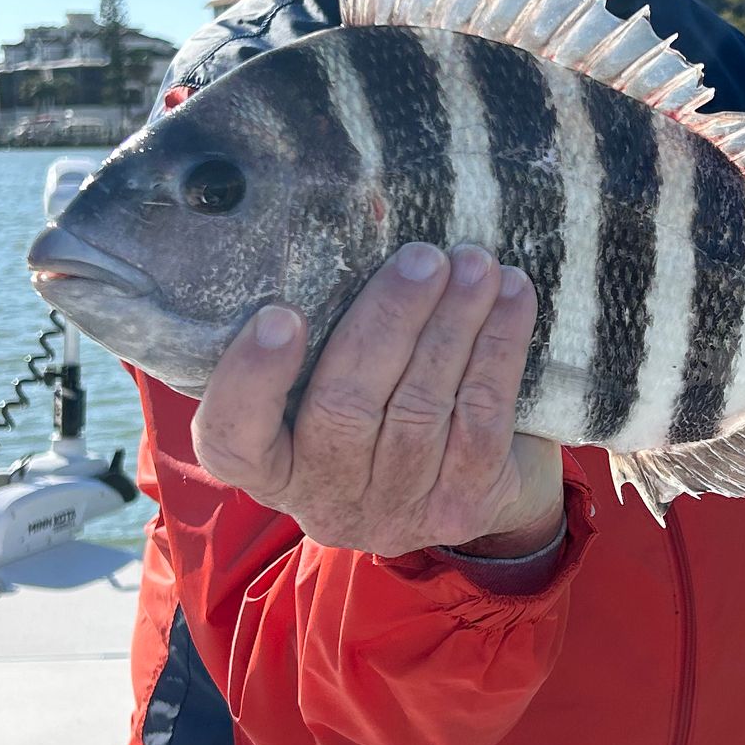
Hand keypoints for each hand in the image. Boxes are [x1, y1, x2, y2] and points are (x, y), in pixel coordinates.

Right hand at [191, 242, 565, 558]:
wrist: (464, 485)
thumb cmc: (378, 407)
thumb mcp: (326, 383)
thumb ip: (321, 336)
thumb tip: (349, 234)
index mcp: (269, 464)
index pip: (233, 439)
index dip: (251, 381)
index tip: (280, 315)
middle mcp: (322, 497)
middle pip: (344, 408)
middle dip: (387, 322)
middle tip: (422, 257)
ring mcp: (394, 510)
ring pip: (421, 408)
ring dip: (453, 324)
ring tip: (474, 263)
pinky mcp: (462, 507)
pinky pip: (482, 420)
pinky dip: (498, 352)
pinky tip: (512, 298)